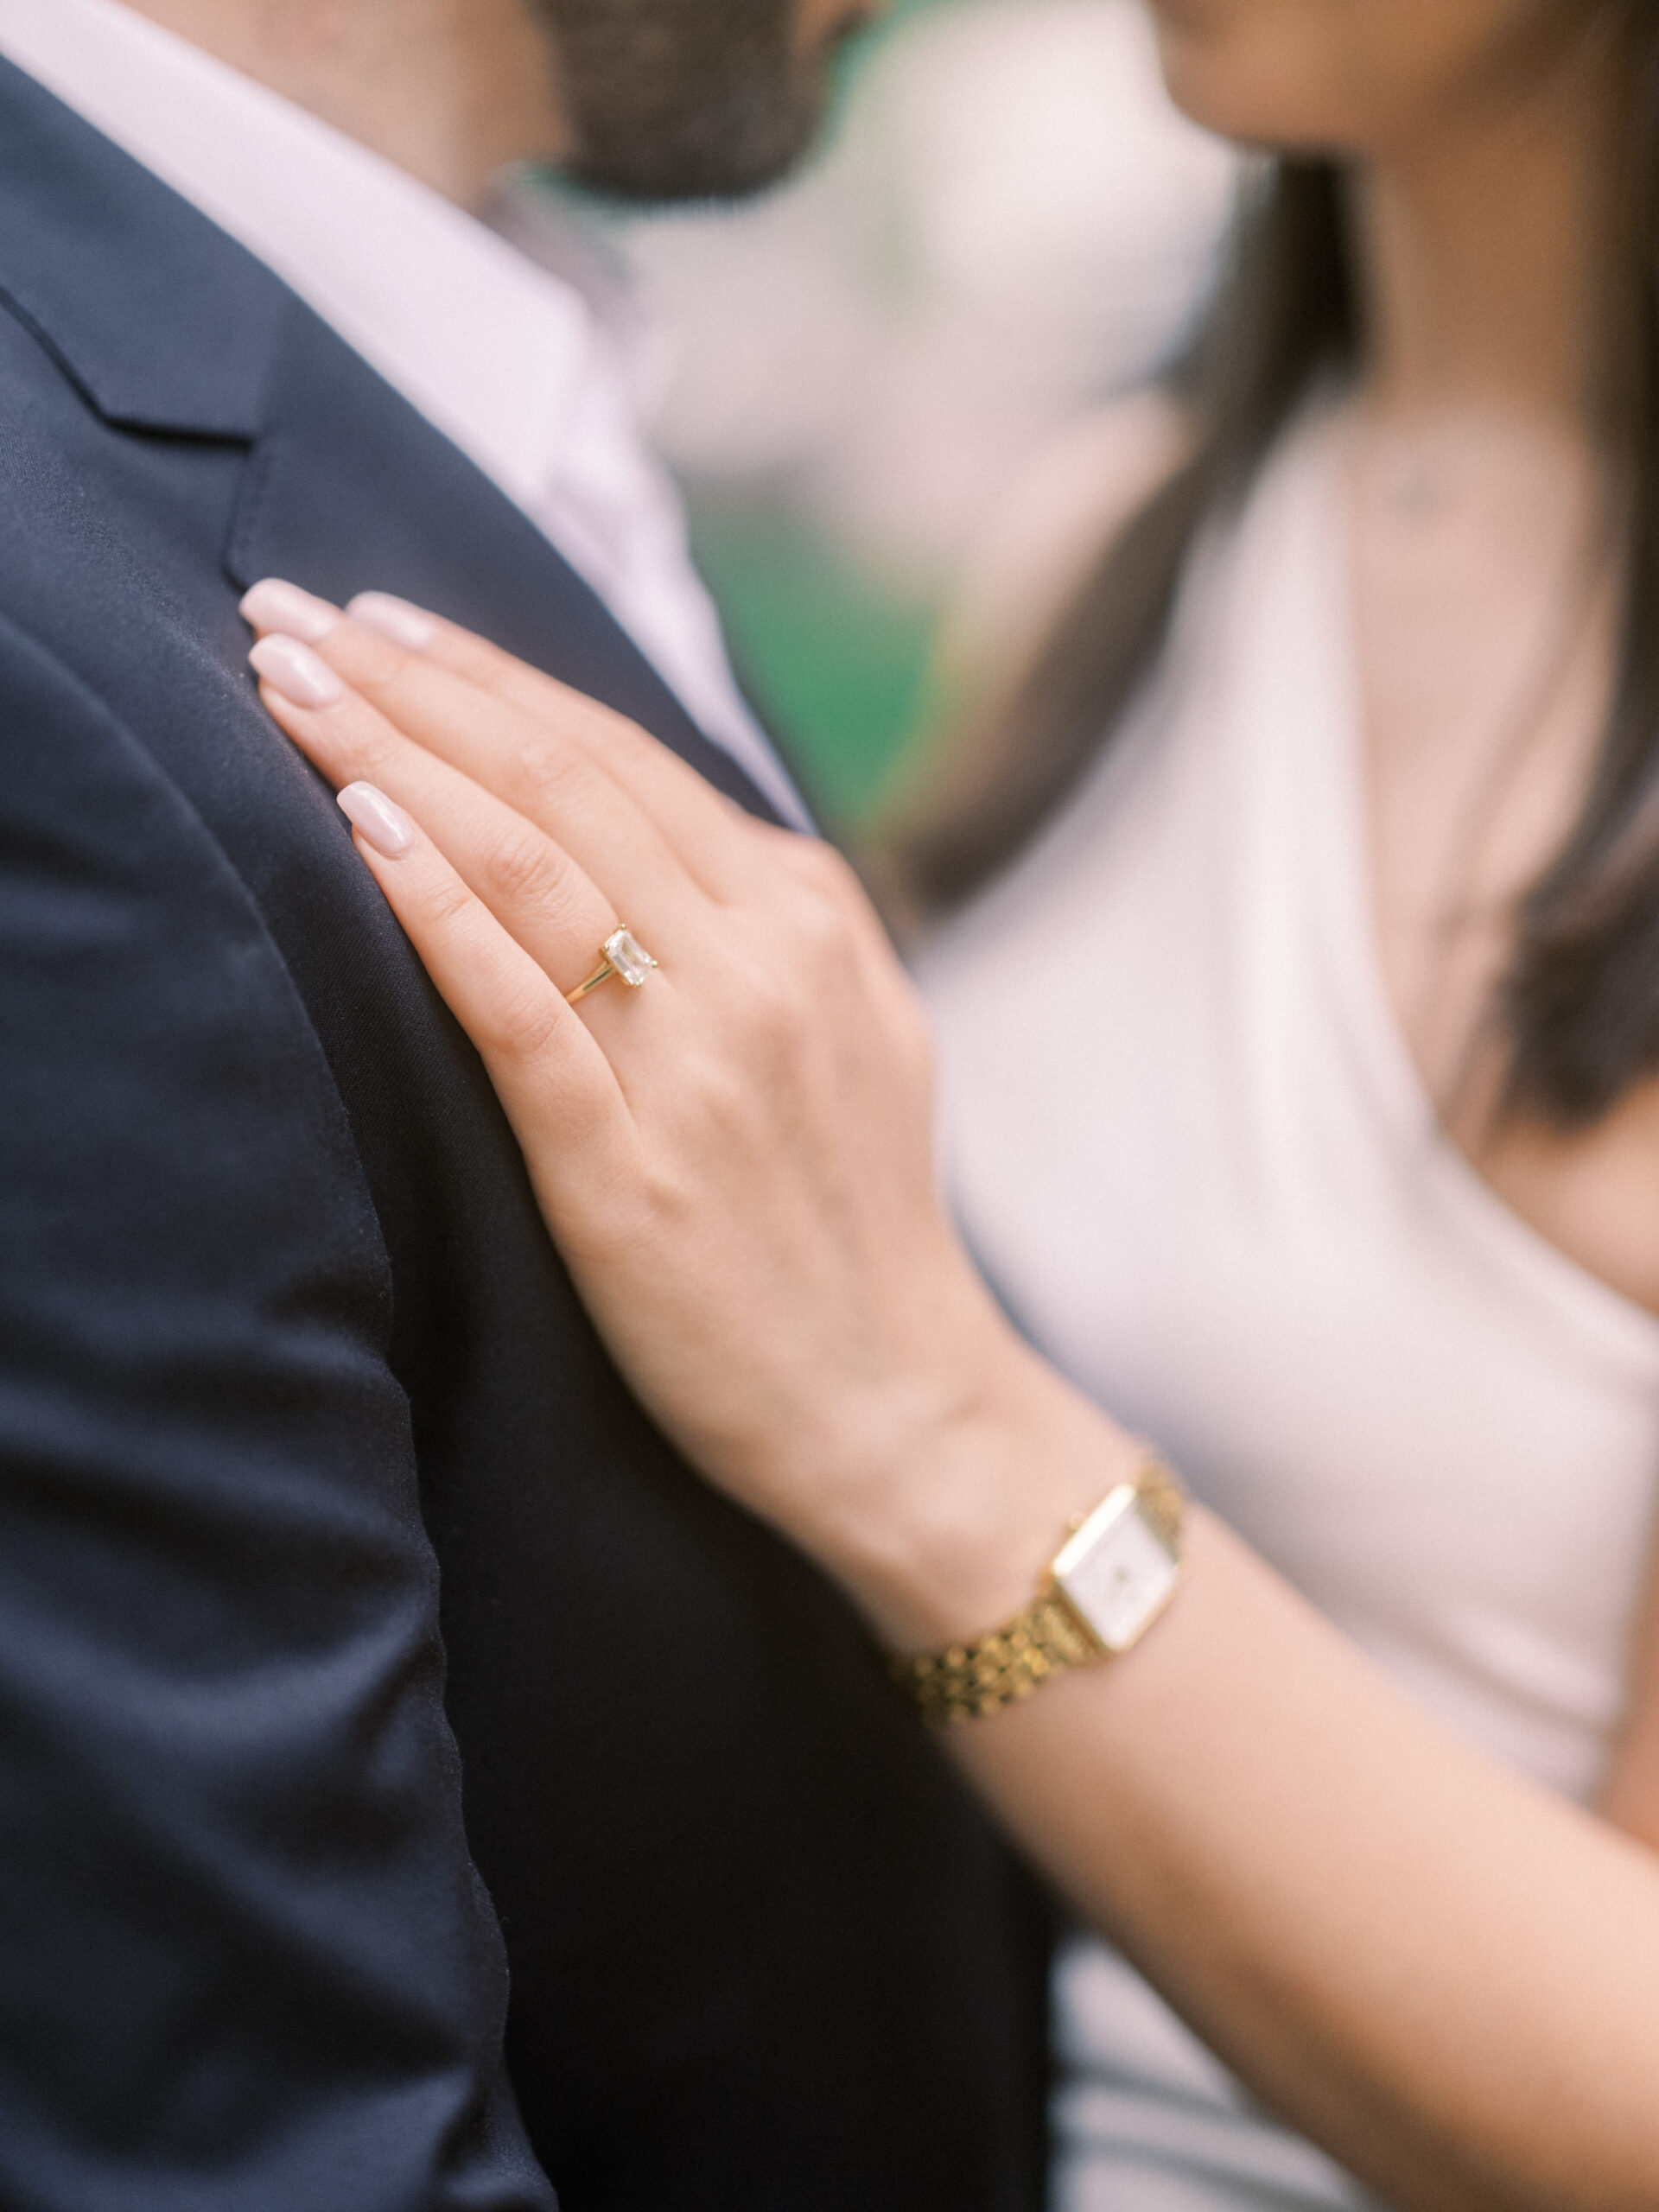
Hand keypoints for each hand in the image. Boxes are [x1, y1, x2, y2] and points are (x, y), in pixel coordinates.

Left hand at [240, 583, 1132, 1644]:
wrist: (899, 1401)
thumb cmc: (850, 1221)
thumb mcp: (849, 1028)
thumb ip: (759, 915)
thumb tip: (637, 818)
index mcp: (809, 917)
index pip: (623, 757)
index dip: (490, 675)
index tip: (383, 620)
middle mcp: (763, 965)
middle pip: (566, 781)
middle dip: (417, 682)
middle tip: (292, 609)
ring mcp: (702, 1064)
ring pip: (536, 865)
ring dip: (400, 756)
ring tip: (288, 682)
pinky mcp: (633, 1171)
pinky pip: (522, 1007)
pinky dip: (437, 905)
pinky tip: (360, 825)